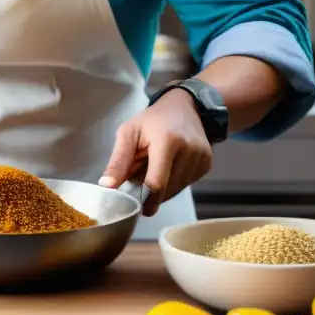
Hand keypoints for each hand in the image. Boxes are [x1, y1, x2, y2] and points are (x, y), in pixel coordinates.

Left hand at [99, 90, 213, 216]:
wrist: (185, 107)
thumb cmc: (152, 120)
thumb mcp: (129, 132)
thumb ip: (118, 161)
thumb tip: (106, 187)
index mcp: (168, 141)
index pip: (157, 182)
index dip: (144, 198)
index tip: (135, 206)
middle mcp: (189, 150)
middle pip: (167, 189)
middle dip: (151, 192)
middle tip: (141, 180)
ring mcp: (202, 158)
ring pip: (176, 190)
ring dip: (162, 189)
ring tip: (155, 169)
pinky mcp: (207, 164)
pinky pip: (186, 184)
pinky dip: (174, 183)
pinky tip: (169, 168)